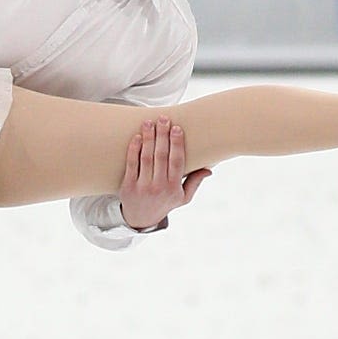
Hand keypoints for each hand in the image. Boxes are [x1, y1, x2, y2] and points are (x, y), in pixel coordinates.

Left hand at [118, 117, 211, 231]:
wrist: (140, 219)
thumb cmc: (164, 203)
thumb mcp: (183, 197)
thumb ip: (195, 182)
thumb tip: (209, 169)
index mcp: (174, 187)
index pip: (176, 162)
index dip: (177, 144)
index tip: (177, 128)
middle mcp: (158, 187)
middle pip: (161, 156)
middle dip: (162, 136)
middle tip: (163, 119)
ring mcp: (142, 186)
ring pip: (146, 158)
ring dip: (148, 138)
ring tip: (149, 123)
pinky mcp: (128, 185)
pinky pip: (131, 164)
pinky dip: (134, 149)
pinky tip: (137, 137)